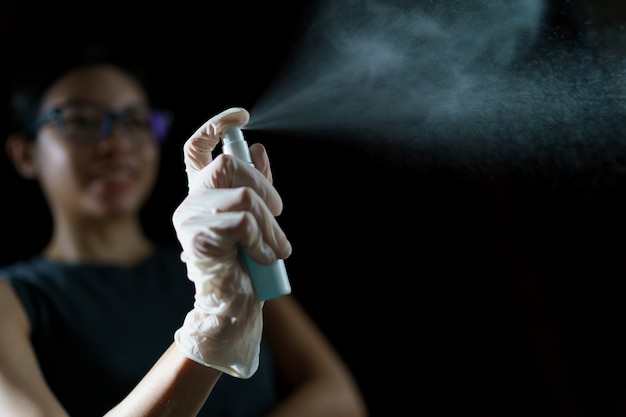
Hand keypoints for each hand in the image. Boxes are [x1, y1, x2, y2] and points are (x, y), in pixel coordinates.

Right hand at [172, 107, 290, 377]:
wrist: (232, 303)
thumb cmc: (244, 261)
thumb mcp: (254, 218)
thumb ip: (254, 185)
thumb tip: (259, 148)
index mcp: (201, 192)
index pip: (197, 146)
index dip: (216, 125)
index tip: (242, 114)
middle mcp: (190, 200)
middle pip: (228, 164)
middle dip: (265, 186)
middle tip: (279, 213)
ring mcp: (190, 219)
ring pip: (243, 196)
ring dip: (270, 223)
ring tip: (278, 248)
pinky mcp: (197, 238)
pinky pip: (243, 222)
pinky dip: (263, 239)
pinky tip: (264, 255)